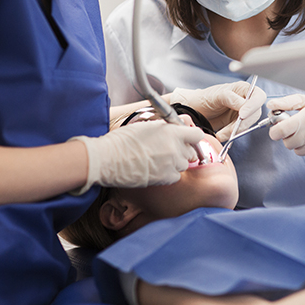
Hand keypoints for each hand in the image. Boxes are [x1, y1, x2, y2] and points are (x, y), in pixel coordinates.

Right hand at [70, 119, 203, 194]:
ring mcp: (171, 164)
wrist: (107, 159)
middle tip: (170, 150)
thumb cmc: (122, 140)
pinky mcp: (165, 178)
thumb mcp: (146, 125)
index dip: (193, 136)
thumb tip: (173, 129)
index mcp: (172, 132)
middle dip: (184, 150)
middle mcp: (175, 148)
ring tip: (160, 160)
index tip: (188, 139)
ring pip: (184, 165)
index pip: (197, 134)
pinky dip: (169, 174)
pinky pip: (176, 177)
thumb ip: (164, 128)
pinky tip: (157, 170)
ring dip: (176, 163)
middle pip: (192, 151)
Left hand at [169, 82, 266, 141]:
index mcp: (244, 89)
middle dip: (244, 123)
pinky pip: (240, 132)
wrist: (195, 111)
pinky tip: (221, 134)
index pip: (258, 97)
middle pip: (255, 113)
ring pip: (248, 125)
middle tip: (232, 129)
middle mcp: (246, 101)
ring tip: (222, 133)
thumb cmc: (205, 97)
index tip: (242, 115)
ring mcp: (243, 114)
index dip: (253, 106)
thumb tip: (244, 105)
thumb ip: (231, 98)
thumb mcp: (217, 95)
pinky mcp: (237, 125)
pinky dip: (231, 135)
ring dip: (236, 131)